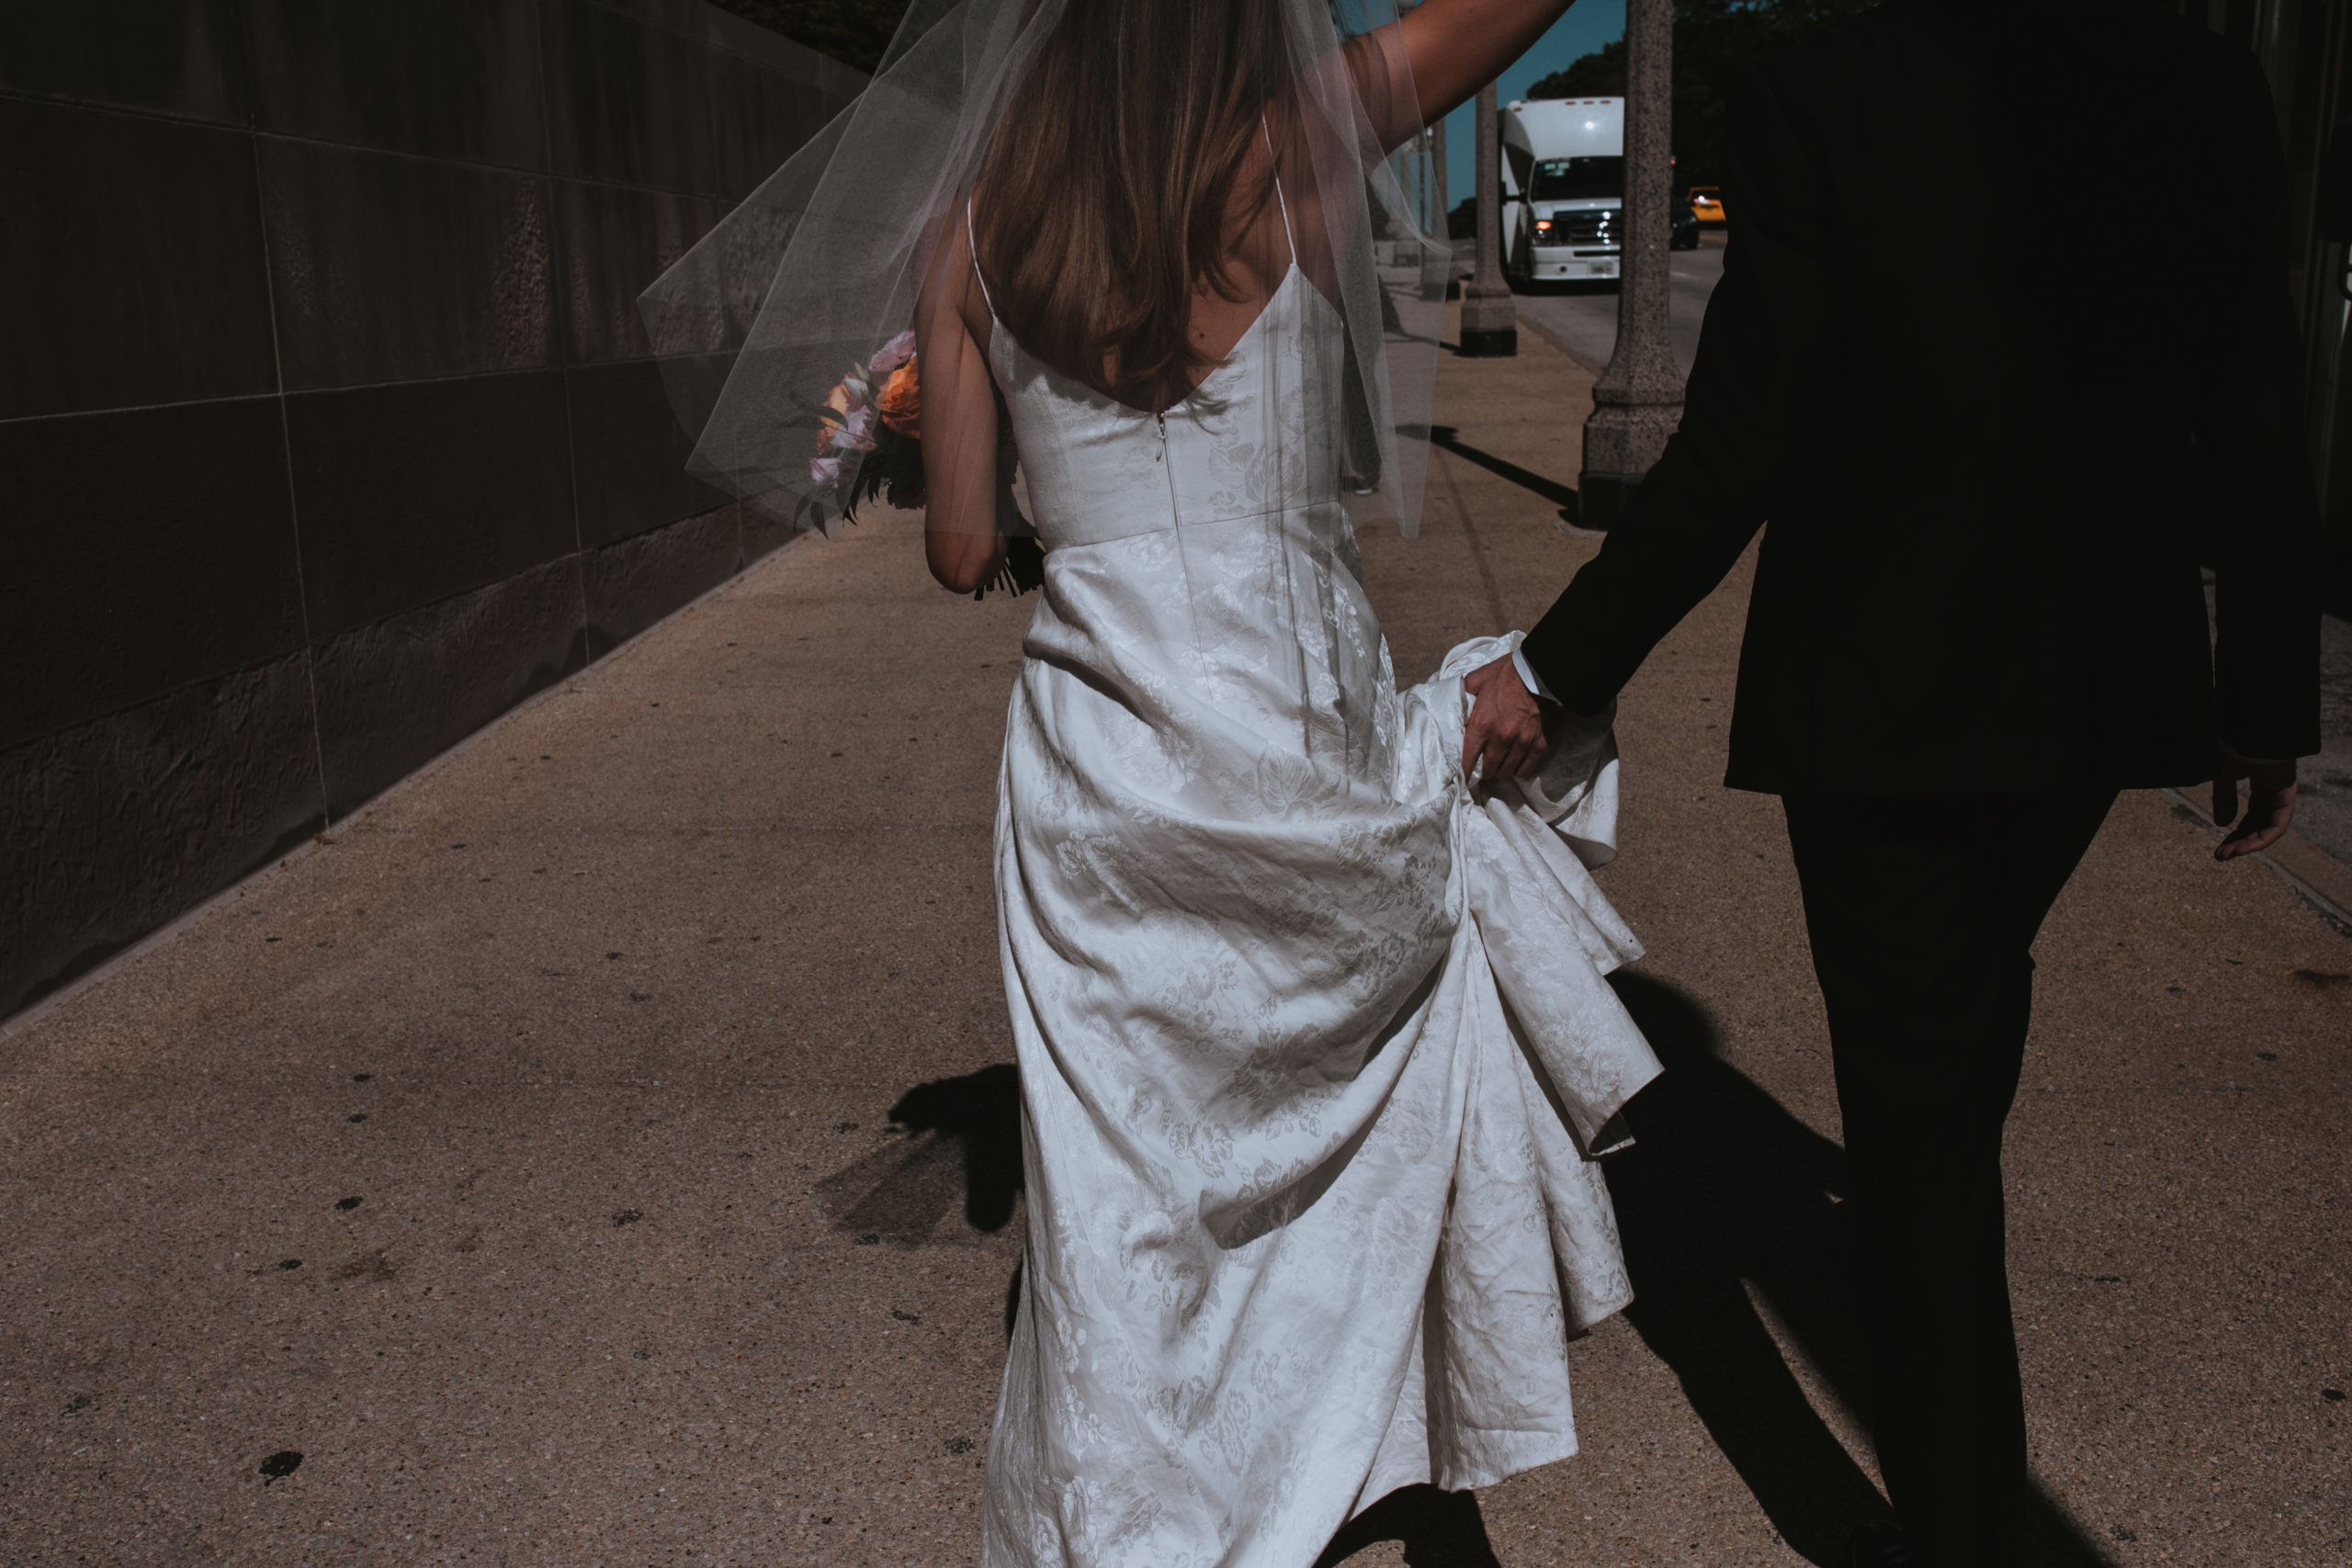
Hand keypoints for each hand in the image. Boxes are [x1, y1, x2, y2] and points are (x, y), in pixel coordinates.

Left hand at [1461, 653, 1555, 781]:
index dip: (1463, 769)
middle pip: (1488, 769)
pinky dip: (1519, 769)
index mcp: (1482, 724)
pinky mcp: (1540, 743)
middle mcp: (1501, 737)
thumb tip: (1452, 709)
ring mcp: (1522, 742)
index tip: (1462, 774)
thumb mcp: (1477, 680)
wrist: (1539, 672)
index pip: (1468, 758)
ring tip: (1497, 766)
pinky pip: (1526, 768)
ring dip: (1500, 770)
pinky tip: (1515, 765)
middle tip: (1481, 769)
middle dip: (1482, 771)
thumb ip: (1463, 697)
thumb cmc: (1507, 674)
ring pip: (1507, 771)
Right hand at [2212, 745, 2296, 860]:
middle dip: (2240, 841)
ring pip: (2269, 827)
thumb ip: (2224, 798)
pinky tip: (2245, 847)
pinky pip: (2278, 823)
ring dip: (2250, 843)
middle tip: (2221, 855)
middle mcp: (2274, 789)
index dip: (2235, 832)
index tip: (2219, 847)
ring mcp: (2282, 791)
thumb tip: (2221, 824)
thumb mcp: (2222, 776)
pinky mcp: (2287, 793)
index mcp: (2260, 782)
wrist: (2247, 728)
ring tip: (2229, 854)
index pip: (2251, 815)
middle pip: (2259, 824)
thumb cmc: (2233, 744)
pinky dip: (2263, 838)